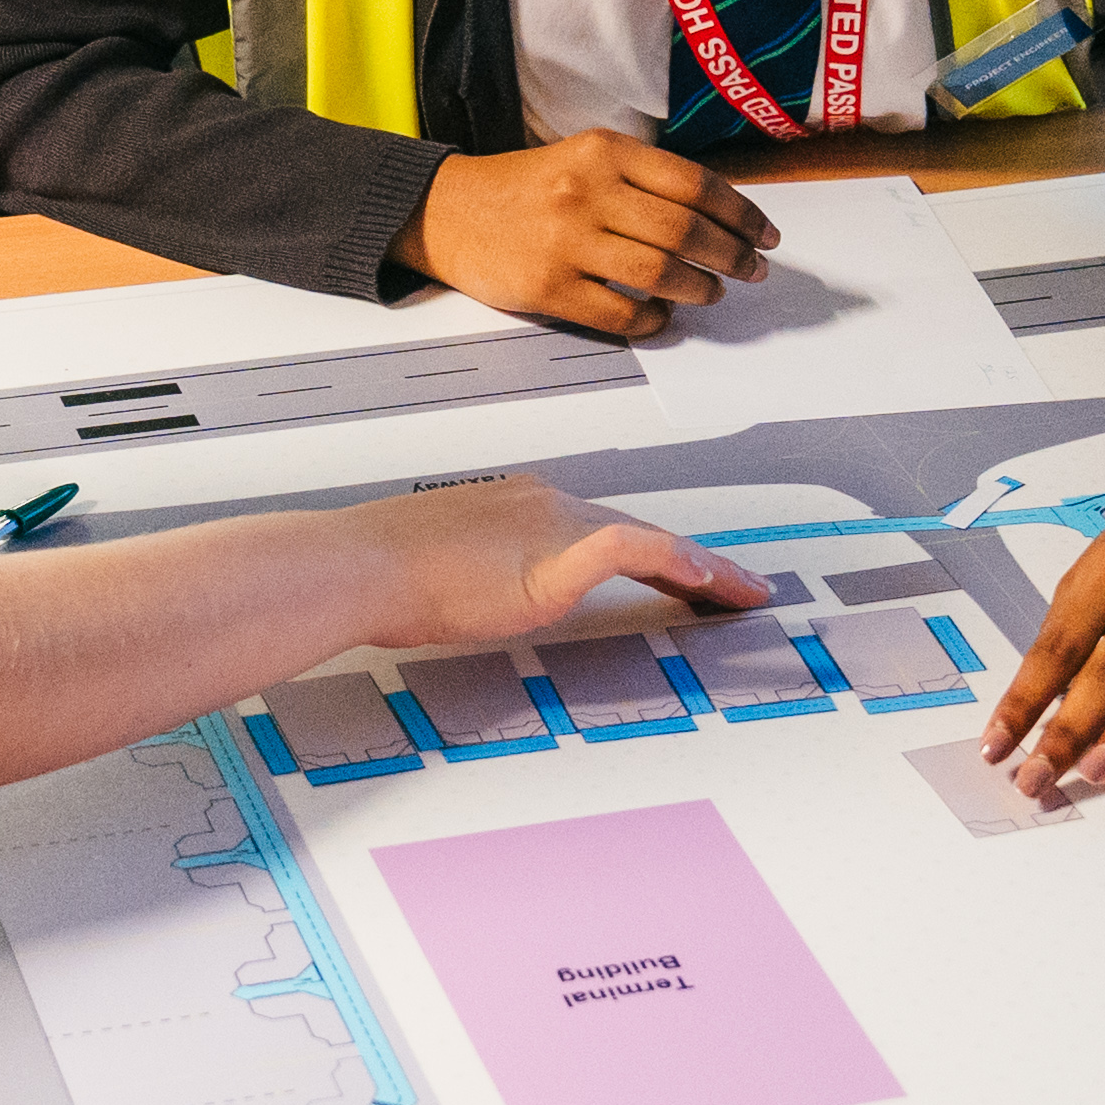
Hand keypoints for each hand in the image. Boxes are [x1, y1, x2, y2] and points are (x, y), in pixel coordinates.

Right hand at [340, 474, 773, 651]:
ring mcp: (551, 527)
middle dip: (699, 563)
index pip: (609, 530)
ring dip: (705, 570)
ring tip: (745, 594)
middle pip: (642, 533)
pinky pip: (627, 550)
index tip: (691, 578)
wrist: (359, 564)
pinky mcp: (551, 558)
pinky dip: (673, 560)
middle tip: (743, 589)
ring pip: (651, 541)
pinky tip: (705, 577)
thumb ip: (480, 576)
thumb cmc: (383, 572)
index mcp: (523, 507)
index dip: (659, 555)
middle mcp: (547, 505)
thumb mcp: (444, 570)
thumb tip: (483, 599)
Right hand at [408, 135, 772, 340]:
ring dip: (700, 288)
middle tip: (752, 270)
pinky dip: (653, 319)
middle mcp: (587, 192)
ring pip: (660, 272)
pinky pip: (620, 312)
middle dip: (733, 255)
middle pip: (685, 229)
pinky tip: (662, 315)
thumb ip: (642, 179)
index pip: (694, 183)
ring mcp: (567, 241)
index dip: (740, 213)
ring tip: (712, 292)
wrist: (445, 211)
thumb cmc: (524, 188)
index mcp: (604, 152)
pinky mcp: (548, 287)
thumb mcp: (583, 159)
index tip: (764, 234)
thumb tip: (716, 218)